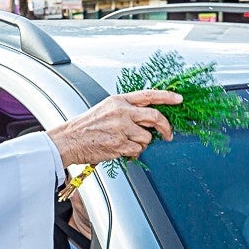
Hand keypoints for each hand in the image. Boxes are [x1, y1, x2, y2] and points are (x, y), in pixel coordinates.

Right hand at [47, 90, 181, 167]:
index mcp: (119, 100)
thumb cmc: (86, 126)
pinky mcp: (120, 144)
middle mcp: (122, 112)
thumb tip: (148, 119)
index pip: (148, 95)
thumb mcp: (106, 109)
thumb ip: (126, 110)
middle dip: (165, 127)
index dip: (167, 97)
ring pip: (147, 138)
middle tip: (167, 134)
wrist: (69, 140)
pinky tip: (121, 150)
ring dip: (141, 144)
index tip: (179, 99)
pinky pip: (137, 150)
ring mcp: (121, 128)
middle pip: (155, 116)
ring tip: (126, 143)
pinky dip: (133, 153)